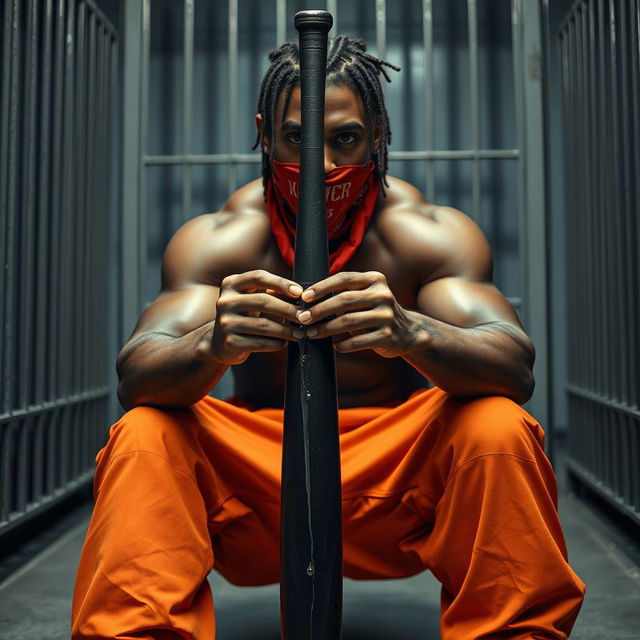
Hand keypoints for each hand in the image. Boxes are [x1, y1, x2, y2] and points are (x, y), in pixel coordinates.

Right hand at [210, 270, 303, 364]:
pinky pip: (260, 342)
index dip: (281, 283)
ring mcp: (225, 322)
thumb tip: (301, 293)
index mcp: (231, 284)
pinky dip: (276, 343)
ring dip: (286, 330)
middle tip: (304, 316)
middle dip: (288, 309)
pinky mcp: (230, 342)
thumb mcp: (251, 299)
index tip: (299, 292)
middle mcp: (225, 301)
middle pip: (263, 301)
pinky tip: (284, 343)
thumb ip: (270, 292)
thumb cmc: (244, 317)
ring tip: (300, 333)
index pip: (258, 277)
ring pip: (264, 325)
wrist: (219, 343)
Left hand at [296, 271, 414, 357]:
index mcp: (375, 280)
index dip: (322, 287)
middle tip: (303, 318)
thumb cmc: (375, 312)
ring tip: (311, 333)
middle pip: (344, 300)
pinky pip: (358, 341)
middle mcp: (383, 295)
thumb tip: (307, 299)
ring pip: (348, 321)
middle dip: (319, 310)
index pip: (343, 279)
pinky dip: (342, 345)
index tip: (304, 297)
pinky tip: (334, 345)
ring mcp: (387, 315)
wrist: (407, 332)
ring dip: (326, 329)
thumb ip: (344, 294)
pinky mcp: (388, 335)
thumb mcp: (365, 296)